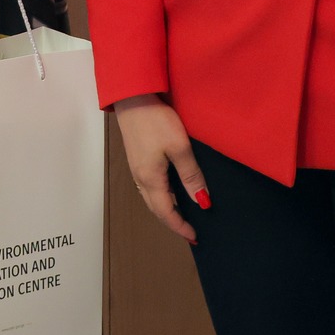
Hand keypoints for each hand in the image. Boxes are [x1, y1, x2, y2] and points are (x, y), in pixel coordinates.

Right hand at [113, 93, 209, 244]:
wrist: (132, 97)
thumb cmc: (156, 121)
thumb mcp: (179, 147)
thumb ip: (191, 175)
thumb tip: (202, 203)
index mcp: (150, 179)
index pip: (166, 212)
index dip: (180, 226)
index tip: (195, 237)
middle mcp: (140, 178)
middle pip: (156, 208)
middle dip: (172, 222)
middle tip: (190, 231)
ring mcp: (136, 168)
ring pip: (151, 198)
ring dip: (166, 209)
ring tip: (183, 214)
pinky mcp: (137, 158)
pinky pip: (149, 186)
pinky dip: (161, 196)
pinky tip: (172, 190)